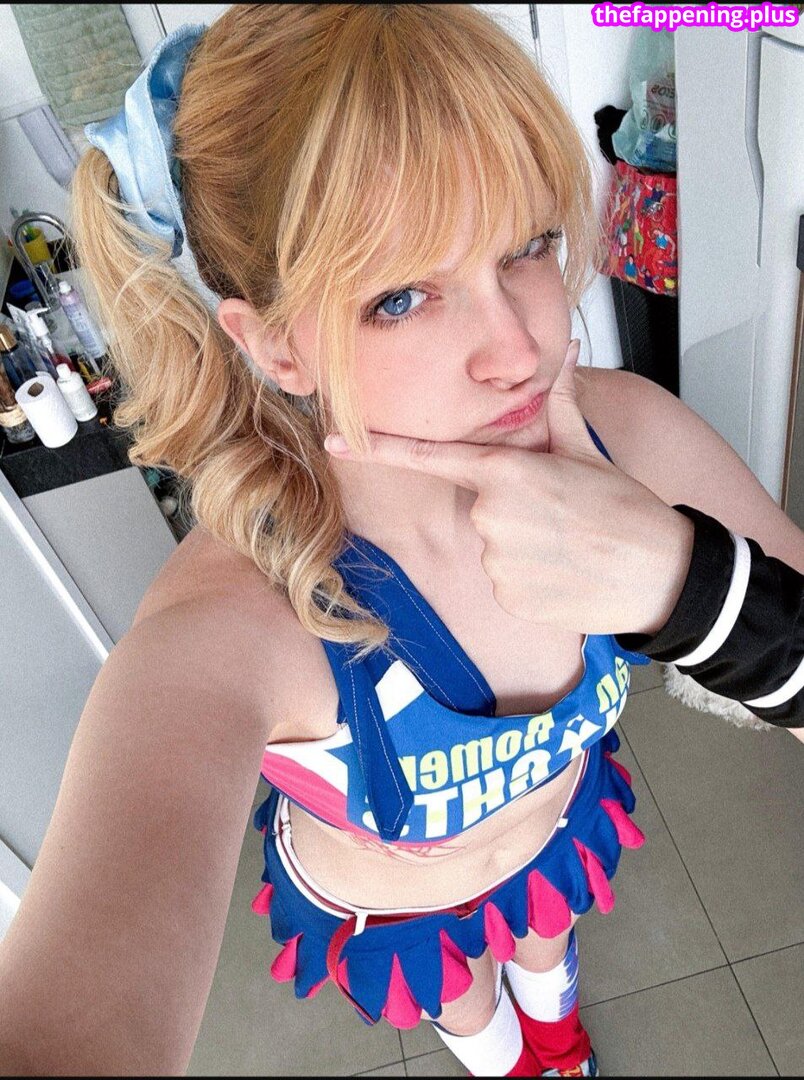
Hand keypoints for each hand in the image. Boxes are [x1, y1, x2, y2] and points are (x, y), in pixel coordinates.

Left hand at [324, 340, 694, 634]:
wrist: (659, 571)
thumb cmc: (626, 509)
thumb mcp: (588, 450)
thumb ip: (560, 405)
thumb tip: (564, 353)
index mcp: (506, 472)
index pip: (428, 456)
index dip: (378, 447)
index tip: (335, 440)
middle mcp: (491, 516)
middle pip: (480, 508)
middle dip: (513, 510)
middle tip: (562, 516)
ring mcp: (496, 560)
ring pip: (493, 548)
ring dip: (523, 547)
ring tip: (569, 547)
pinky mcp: (507, 598)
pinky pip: (504, 583)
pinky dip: (529, 581)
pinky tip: (564, 575)